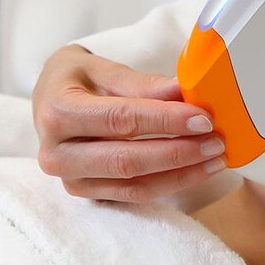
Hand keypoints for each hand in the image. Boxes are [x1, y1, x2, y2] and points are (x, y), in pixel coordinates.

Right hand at [33, 45, 226, 202]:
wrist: (49, 100)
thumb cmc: (77, 79)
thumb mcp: (103, 69)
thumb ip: (143, 84)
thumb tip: (185, 91)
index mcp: (57, 112)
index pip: (120, 119)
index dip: (164, 121)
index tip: (202, 119)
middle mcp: (56, 153)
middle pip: (127, 159)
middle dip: (178, 152)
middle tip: (215, 141)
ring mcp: (70, 180)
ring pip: (134, 184)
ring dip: (181, 173)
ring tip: (216, 158)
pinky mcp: (87, 194)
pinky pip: (134, 195)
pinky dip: (170, 183)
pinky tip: (198, 170)